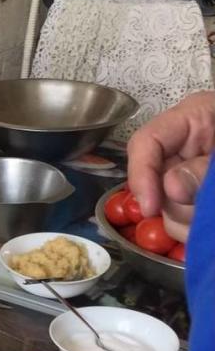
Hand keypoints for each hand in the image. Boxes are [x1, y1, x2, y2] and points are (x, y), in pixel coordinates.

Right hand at [127, 91, 214, 239]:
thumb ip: (207, 168)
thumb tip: (172, 188)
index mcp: (193, 120)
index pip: (147, 143)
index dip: (142, 175)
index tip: (150, 208)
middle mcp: (187, 148)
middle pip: (156, 181)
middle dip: (176, 204)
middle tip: (206, 215)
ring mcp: (195, 175)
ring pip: (171, 207)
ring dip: (191, 222)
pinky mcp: (205, 198)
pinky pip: (190, 221)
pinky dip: (201, 230)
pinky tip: (213, 229)